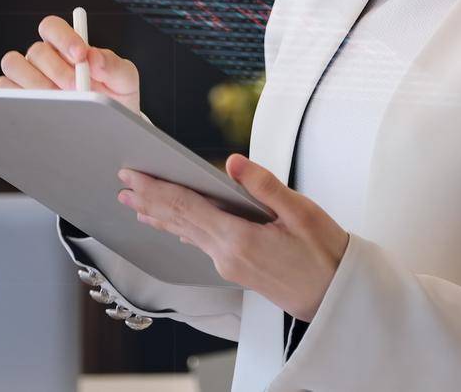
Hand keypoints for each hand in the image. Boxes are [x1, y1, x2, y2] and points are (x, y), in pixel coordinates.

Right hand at [0, 14, 141, 116]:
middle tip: (77, 88)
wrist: (107, 129)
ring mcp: (25, 77)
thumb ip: (113, 65)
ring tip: (61, 102)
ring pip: (14, 66)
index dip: (64, 37)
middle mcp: (42, 58)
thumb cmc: (114, 99)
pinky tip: (43, 111)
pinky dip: (20, 100)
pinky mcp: (12, 98)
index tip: (81, 55)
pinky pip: (3, 91)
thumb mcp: (124, 81)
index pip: (52, 27)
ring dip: (38, 84)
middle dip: (58, 70)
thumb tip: (93, 56)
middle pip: (36, 51)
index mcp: (66, 46)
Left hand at [117, 153, 348, 322]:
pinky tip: (174, 228)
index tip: (134, 174)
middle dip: (150, 200)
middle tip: (124, 184)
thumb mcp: (301, 212)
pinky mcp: (237, 269)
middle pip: (179, 220)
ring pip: (186, 234)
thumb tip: (233, 162)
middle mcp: (226, 255)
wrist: (335, 298)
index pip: (186, 207)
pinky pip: (200, 244)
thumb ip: (264, 185)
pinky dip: (182, 230)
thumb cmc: (324, 256)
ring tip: (138, 205)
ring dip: (161, 216)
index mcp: (238, 238)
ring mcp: (229, 265)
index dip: (157, 188)